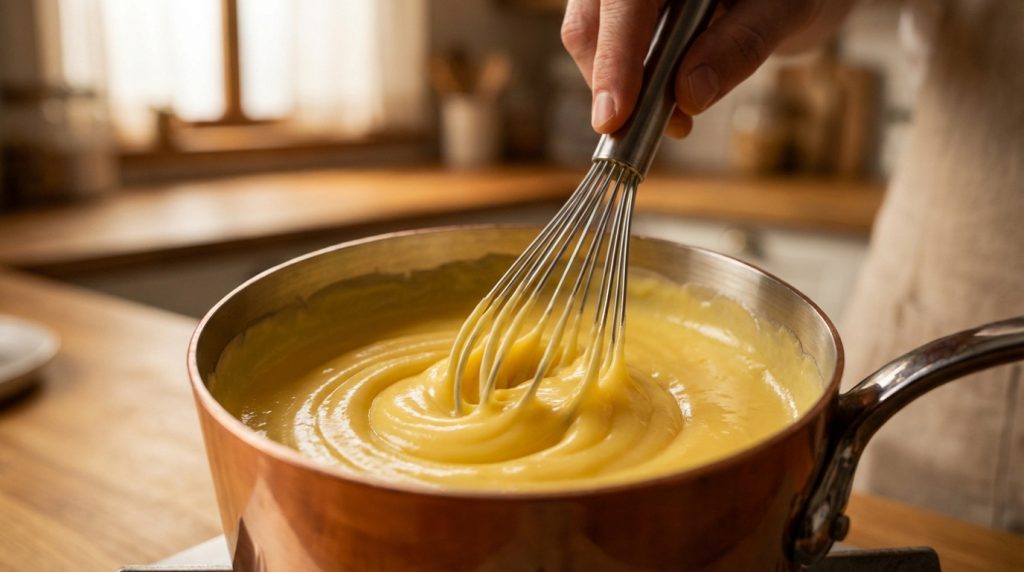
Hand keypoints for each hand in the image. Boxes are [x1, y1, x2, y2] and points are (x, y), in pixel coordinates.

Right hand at [561, 0, 849, 137]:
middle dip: (613, 81)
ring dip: (621, 89)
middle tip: (650, 130)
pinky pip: (605, 45)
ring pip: (590, 36)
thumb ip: (740, 46)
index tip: (615, 115)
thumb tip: (688, 95)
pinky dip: (628, 84)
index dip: (615, 58)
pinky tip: (668, 101)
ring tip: (676, 117)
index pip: (626, 2)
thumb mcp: (787, 9)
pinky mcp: (621, 9)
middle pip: (593, 21)